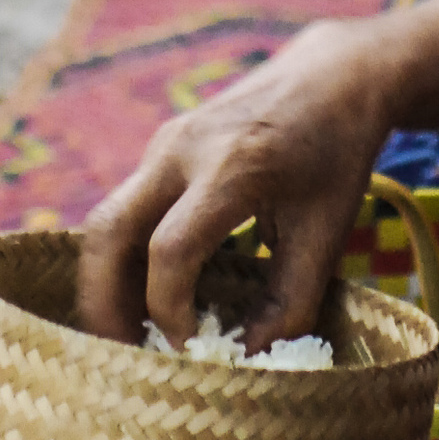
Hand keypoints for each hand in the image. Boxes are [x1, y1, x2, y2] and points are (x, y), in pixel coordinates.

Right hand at [77, 17, 394, 346]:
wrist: (334, 76)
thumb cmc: (336, 157)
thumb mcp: (327, 233)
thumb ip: (289, 305)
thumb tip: (245, 364)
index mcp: (232, 165)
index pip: (172, 250)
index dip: (170, 311)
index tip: (189, 351)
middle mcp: (184, 148)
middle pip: (108, 231)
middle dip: (102, 304)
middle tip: (117, 361)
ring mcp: (165, 143)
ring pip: (106, 221)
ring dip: (106, 284)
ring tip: (128, 340)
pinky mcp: (161, 148)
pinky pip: (125, 209)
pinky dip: (123, 259)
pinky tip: (145, 299)